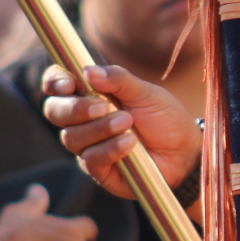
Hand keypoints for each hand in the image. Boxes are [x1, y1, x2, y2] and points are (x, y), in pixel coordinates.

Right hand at [42, 64, 202, 200]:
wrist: (185, 152)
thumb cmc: (164, 119)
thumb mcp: (146, 93)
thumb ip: (119, 80)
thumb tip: (88, 71)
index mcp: (90, 95)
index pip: (57, 85)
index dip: (55, 82)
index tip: (69, 83)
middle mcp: (82, 120)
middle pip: (54, 112)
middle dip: (75, 108)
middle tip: (103, 106)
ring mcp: (88, 145)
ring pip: (71, 137)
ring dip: (100, 129)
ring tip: (128, 124)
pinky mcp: (98, 169)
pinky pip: (90, 159)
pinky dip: (110, 148)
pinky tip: (130, 143)